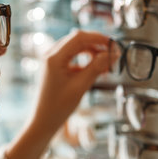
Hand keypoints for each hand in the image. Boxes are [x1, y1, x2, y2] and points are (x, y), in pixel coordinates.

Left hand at [5, 30, 116, 158]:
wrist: (43, 121)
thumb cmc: (58, 107)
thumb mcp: (81, 86)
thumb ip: (96, 67)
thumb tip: (112, 54)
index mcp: (54, 57)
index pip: (79, 37)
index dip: (99, 38)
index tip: (114, 45)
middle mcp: (51, 54)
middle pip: (79, 40)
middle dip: (97, 46)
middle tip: (113, 55)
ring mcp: (52, 60)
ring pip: (77, 48)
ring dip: (93, 53)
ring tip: (107, 66)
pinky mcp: (55, 66)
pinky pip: (73, 57)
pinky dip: (86, 61)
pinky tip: (97, 70)